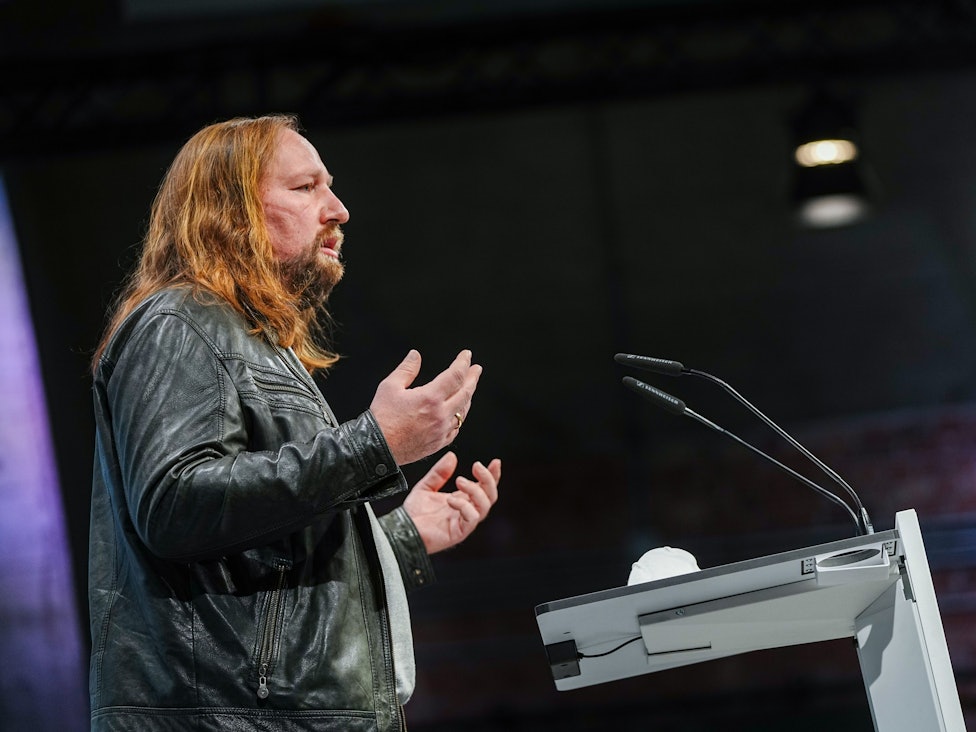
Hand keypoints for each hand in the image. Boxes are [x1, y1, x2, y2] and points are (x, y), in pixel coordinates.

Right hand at [370, 350, 480, 465]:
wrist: (377, 448)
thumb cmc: (382, 419)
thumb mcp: (390, 387)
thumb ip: (406, 369)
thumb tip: (415, 355)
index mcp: (430, 398)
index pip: (455, 375)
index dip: (463, 363)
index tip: (466, 355)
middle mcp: (440, 415)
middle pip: (466, 393)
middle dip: (472, 378)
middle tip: (475, 369)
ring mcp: (441, 430)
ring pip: (463, 411)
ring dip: (468, 397)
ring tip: (468, 388)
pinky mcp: (438, 443)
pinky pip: (456, 428)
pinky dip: (459, 417)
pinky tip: (458, 412)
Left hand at [403, 451, 500, 554]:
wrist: (402, 529)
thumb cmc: (414, 513)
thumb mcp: (426, 486)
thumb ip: (439, 473)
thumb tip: (452, 455)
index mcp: (462, 500)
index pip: (484, 488)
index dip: (492, 475)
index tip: (495, 462)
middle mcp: (466, 511)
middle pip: (490, 496)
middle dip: (488, 480)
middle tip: (476, 466)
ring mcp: (463, 522)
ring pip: (484, 506)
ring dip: (475, 490)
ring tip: (459, 480)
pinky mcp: (458, 532)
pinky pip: (472, 519)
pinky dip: (465, 506)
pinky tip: (450, 499)